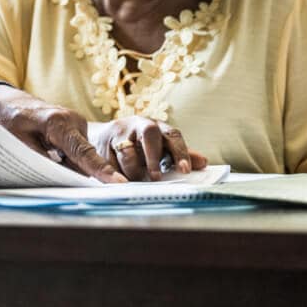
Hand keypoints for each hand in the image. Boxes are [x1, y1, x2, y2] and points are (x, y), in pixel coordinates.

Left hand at [0, 86, 124, 182]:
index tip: (119, 184)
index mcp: (59, 122)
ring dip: (69, 167)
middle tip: (62, 180)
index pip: (83, 152)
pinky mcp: (75, 130)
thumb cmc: (7, 119)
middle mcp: (74, 121)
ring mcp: (77, 124)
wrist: (6, 101)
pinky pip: (77, 152)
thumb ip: (41, 160)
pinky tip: (51, 159)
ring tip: (45, 159)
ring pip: (81, 157)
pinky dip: (67, 161)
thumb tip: (64, 178)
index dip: (101, 170)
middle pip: (84, 158)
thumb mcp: (17, 142)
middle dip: (77, 175)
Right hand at [89, 116, 207, 180]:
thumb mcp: (160, 147)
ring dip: (133, 171)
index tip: (185, 170)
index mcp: (158, 126)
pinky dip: (116, 175)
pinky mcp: (103, 143)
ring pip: (128, 152)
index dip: (180, 152)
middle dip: (153, 157)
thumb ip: (178, 154)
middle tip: (156, 177)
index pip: (173, 135)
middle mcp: (140, 125)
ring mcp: (120, 132)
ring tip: (136, 182)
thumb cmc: (138, 145)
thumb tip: (203, 162)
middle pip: (150, 134)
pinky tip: (119, 181)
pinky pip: (110, 162)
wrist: (104, 137)